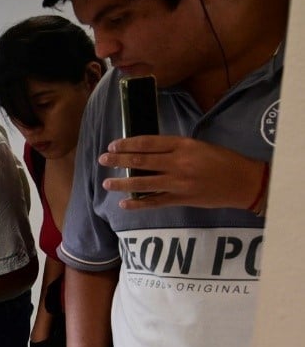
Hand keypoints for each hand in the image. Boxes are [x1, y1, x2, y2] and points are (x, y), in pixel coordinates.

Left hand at [99, 136, 266, 209]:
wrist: (243, 182)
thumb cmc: (222, 160)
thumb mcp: (198, 146)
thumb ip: (174, 148)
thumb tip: (146, 150)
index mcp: (183, 146)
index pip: (148, 143)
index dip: (127, 144)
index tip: (113, 145)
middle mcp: (178, 163)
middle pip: (141, 160)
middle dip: (119, 160)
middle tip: (103, 159)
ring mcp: (178, 183)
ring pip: (144, 182)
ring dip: (122, 183)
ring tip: (107, 183)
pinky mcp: (181, 199)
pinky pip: (155, 202)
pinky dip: (138, 203)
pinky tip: (124, 203)